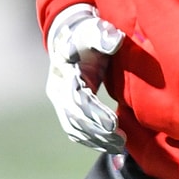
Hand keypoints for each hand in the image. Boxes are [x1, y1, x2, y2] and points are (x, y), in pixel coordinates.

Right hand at [45, 3, 125, 153]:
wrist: (72, 37)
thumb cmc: (88, 35)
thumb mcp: (95, 32)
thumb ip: (103, 37)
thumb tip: (114, 40)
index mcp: (65, 73)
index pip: (78, 98)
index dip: (94, 112)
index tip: (113, 124)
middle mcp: (58, 90)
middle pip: (75, 118)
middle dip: (97, 131)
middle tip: (120, 140)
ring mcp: (60, 101)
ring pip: (74, 128)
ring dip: (95, 140)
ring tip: (119, 146)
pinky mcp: (67, 108)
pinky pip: (76, 130)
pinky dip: (91, 140)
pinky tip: (110, 146)